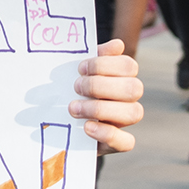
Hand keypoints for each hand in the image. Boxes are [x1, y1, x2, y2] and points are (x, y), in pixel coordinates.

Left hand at [69, 40, 142, 154]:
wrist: (54, 123)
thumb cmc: (66, 90)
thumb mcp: (73, 71)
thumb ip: (92, 56)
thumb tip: (117, 45)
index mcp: (119, 77)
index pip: (129, 66)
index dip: (105, 65)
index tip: (80, 68)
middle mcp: (126, 99)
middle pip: (134, 88)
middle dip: (101, 86)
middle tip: (76, 87)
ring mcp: (122, 122)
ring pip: (133, 113)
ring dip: (101, 108)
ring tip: (73, 108)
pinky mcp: (115, 144)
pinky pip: (127, 142)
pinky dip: (107, 133)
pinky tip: (87, 127)